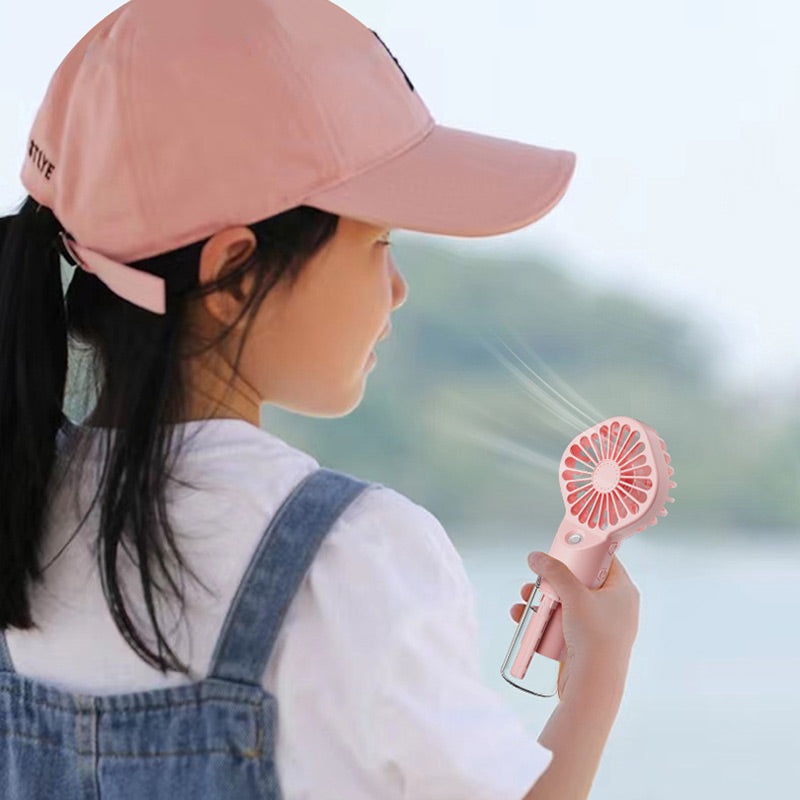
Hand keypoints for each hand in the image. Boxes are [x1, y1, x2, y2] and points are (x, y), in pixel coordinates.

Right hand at [509, 554, 639, 698]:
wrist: (594, 686)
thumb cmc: (594, 636)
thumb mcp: (574, 596)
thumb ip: (555, 572)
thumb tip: (536, 556)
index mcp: (623, 590)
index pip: (604, 560)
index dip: (582, 552)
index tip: (562, 549)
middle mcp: (615, 606)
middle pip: (580, 581)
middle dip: (553, 579)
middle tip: (537, 576)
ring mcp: (600, 626)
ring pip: (567, 602)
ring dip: (543, 599)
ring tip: (524, 598)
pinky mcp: (586, 643)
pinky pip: (564, 622)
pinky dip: (545, 618)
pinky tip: (523, 616)